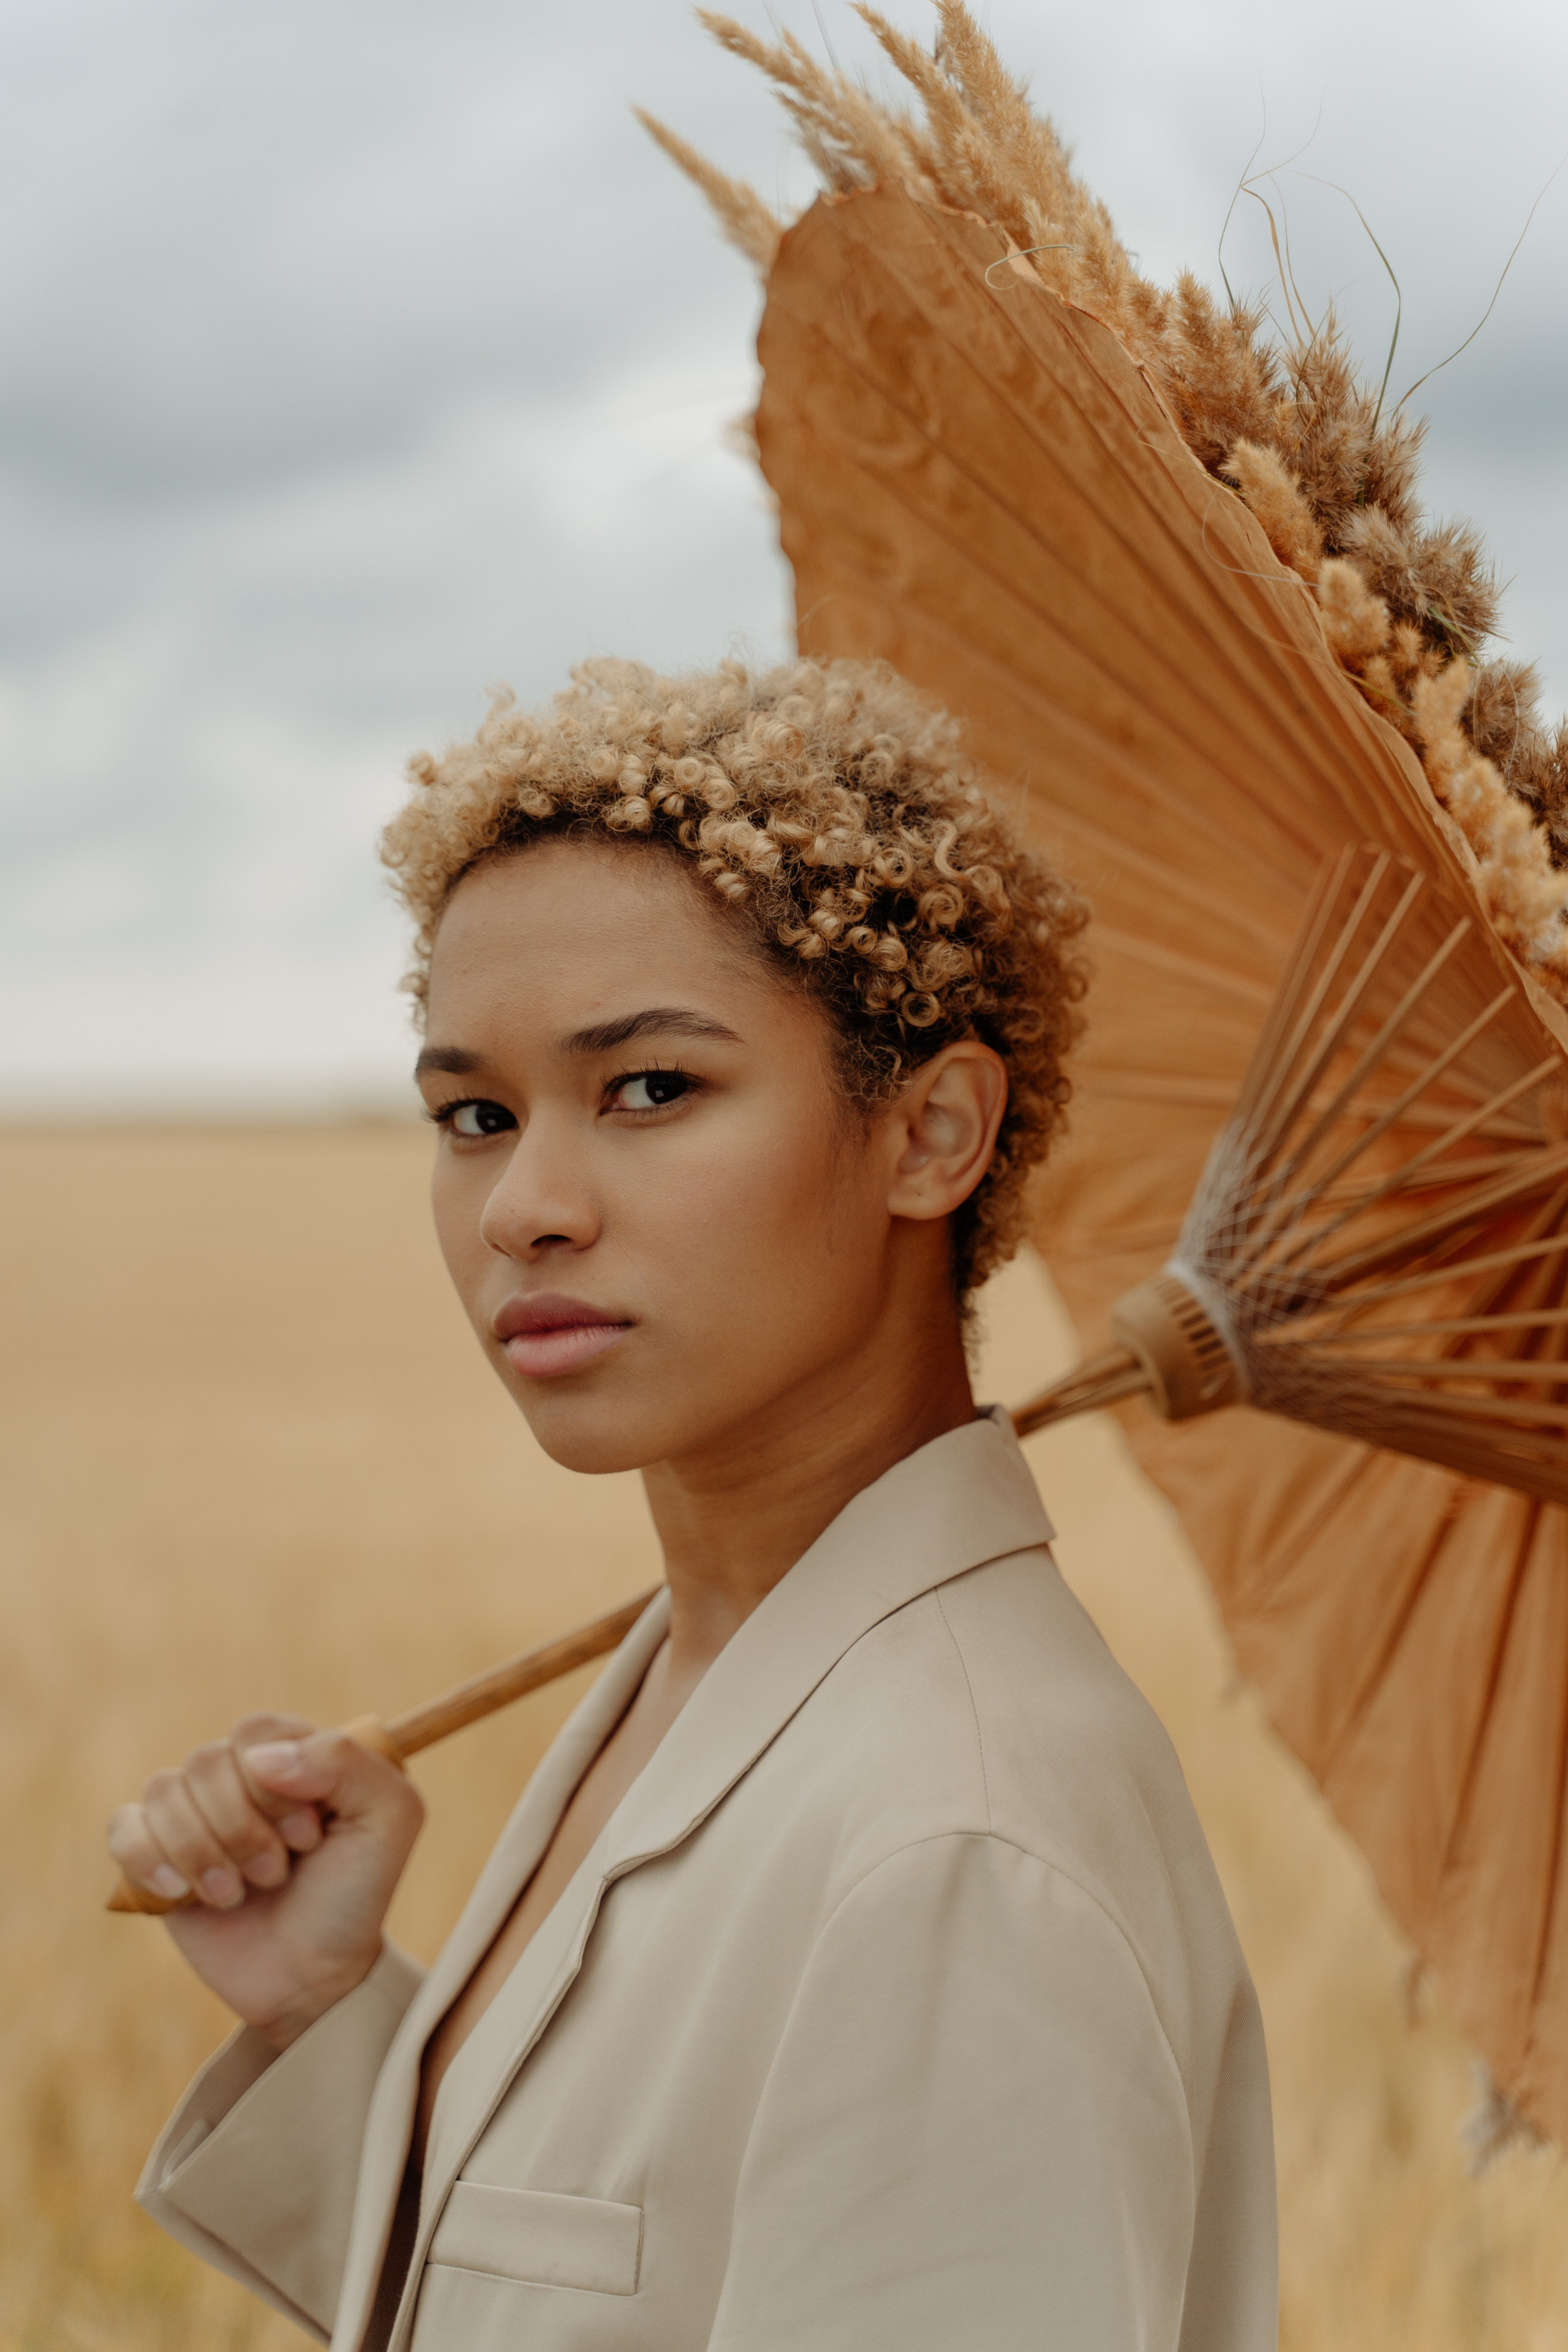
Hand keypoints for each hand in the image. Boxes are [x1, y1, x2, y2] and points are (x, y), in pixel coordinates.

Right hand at [106, 1714, 424, 2049]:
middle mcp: (238, 1774)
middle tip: (277, 1874)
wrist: (314, 1977)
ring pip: (163, 1791)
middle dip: (242, 1829)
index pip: (255, 1732)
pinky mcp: (153, 1855)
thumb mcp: (389, 1818)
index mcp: (292, 1752)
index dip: (275, 1785)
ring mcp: (192, 1813)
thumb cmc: (355, 1893)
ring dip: (204, 1852)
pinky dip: (149, 1860)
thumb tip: (259, 1758)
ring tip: (238, 1893)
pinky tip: (182, 1891)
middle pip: (205, 1762)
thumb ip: (346, 1762)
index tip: (309, 1837)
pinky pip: (123, 1827)